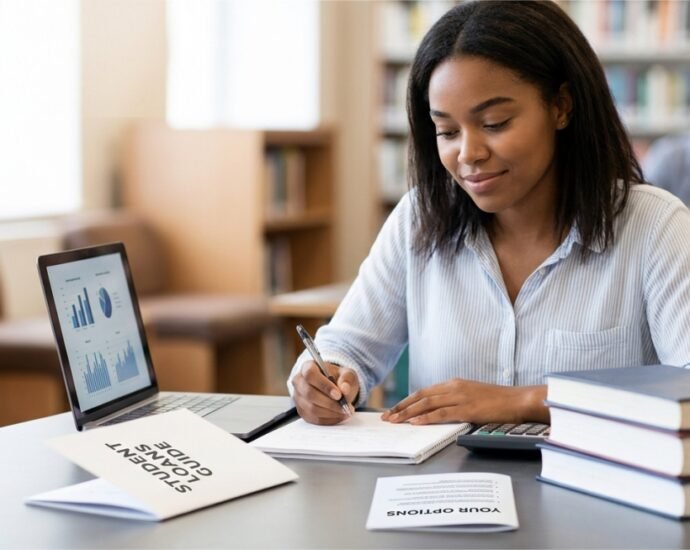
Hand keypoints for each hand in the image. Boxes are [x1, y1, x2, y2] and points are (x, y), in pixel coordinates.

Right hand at [292, 361, 358, 424]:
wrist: (334, 388)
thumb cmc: (339, 378)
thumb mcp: (347, 373)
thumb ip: (347, 379)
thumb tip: (344, 389)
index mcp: (308, 367)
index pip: (310, 374)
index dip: (324, 385)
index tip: (338, 395)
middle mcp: (299, 381)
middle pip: (309, 393)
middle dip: (329, 403)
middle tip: (346, 406)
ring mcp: (298, 397)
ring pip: (311, 408)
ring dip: (330, 412)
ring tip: (345, 411)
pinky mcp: (302, 411)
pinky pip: (314, 418)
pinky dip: (329, 419)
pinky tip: (339, 416)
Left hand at [381, 379, 547, 424]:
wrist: (519, 399)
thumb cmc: (499, 400)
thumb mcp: (472, 395)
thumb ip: (456, 400)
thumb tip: (439, 410)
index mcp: (454, 383)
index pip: (424, 392)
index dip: (407, 401)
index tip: (394, 409)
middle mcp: (454, 387)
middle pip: (421, 396)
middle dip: (401, 407)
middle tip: (387, 416)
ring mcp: (460, 397)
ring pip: (427, 404)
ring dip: (408, 413)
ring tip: (394, 421)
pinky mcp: (468, 409)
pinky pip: (442, 413)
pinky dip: (426, 418)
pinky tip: (415, 423)